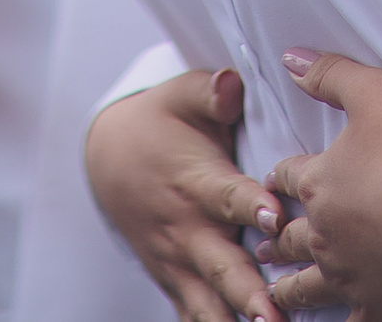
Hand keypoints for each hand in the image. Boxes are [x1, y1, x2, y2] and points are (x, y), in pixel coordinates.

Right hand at [85, 67, 285, 321]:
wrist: (107, 158)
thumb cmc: (160, 123)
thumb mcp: (180, 96)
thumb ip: (209, 92)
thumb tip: (232, 83)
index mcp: (196, 180)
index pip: (225, 194)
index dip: (249, 204)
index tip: (273, 216)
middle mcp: (187, 227)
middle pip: (220, 264)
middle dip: (248, 292)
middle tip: (274, 313)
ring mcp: (178, 260)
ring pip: (208, 301)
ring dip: (233, 320)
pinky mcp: (175, 280)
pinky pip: (192, 315)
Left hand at [262, 50, 381, 321]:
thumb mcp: (375, 92)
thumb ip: (330, 74)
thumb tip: (290, 58)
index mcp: (321, 181)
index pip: (289, 177)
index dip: (281, 178)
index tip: (275, 183)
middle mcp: (326, 232)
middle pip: (290, 236)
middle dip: (276, 237)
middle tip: (264, 244)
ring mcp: (350, 274)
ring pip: (306, 286)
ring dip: (288, 286)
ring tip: (275, 291)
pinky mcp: (379, 305)